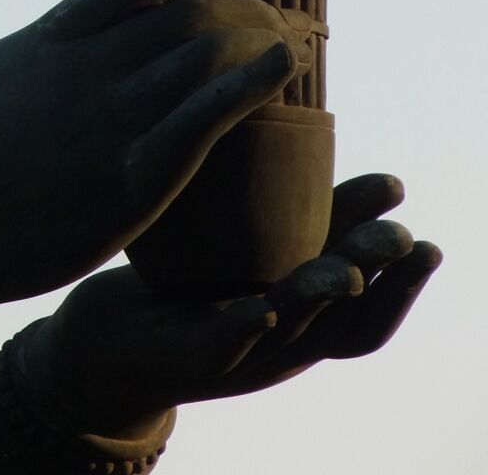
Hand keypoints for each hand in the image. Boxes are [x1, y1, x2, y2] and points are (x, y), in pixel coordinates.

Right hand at [0, 0, 309, 317]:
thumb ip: (45, 64)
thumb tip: (71, 47)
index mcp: (49, 43)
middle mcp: (83, 70)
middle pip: (191, 17)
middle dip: (253, 13)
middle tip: (296, 22)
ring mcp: (104, 123)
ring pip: (204, 58)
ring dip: (265, 45)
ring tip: (303, 48)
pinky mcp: (122, 184)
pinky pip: (200, 123)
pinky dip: (249, 87)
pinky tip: (283, 71)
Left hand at [17, 173, 442, 436]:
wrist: (104, 337)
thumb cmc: (185, 282)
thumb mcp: (249, 243)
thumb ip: (302, 210)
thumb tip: (375, 173)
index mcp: (303, 321)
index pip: (370, 314)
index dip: (403, 284)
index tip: (427, 240)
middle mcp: (281, 344)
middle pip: (345, 325)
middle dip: (378, 283)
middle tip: (399, 239)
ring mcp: (237, 356)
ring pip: (291, 334)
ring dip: (317, 300)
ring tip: (341, 269)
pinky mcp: (185, 358)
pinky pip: (220, 346)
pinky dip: (244, 328)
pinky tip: (260, 305)